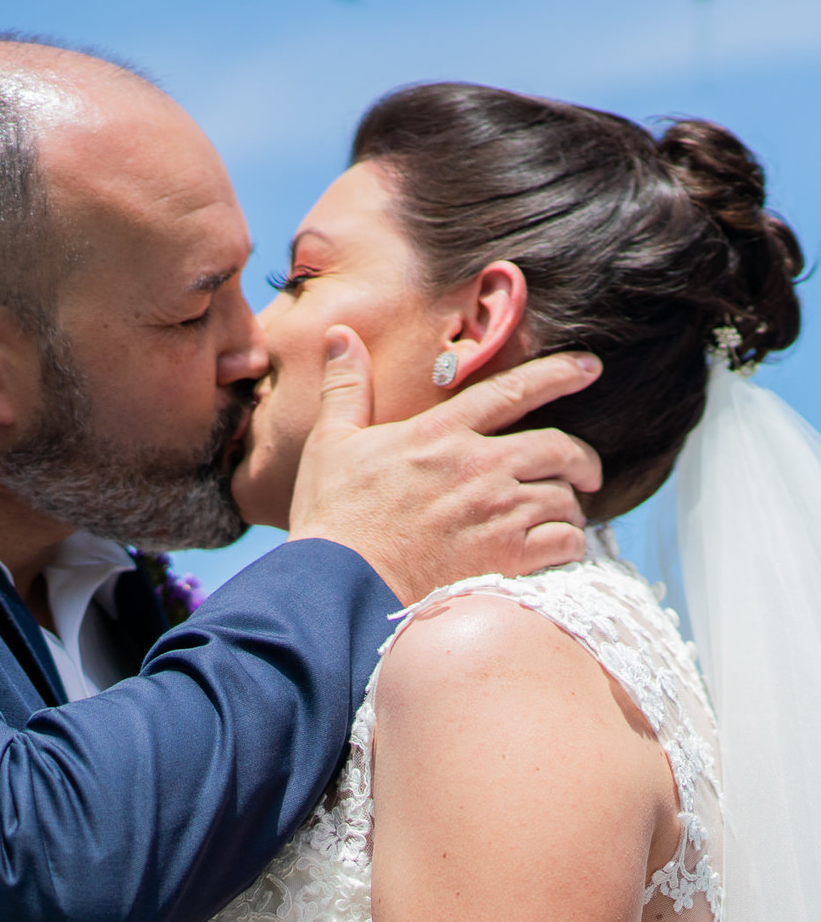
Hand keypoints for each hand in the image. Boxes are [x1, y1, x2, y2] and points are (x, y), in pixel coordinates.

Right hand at [287, 327, 601, 602]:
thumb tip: (340, 336)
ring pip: (564, 499)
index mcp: (442, 433)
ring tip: (561, 518)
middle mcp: (478, 467)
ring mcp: (496, 514)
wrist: (340, 585)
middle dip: (583, 458)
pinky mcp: (505, 558)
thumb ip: (347, 387)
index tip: (589, 368)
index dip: (558, 374)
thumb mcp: (332, 442)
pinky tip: (558, 549)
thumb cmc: (333, 516)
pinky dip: (569, 544)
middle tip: (587, 472)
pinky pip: (563, 543)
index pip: (513, 390)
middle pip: (559, 448)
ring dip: (569, 508)